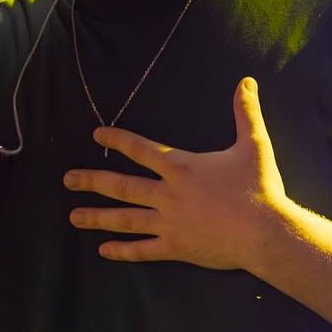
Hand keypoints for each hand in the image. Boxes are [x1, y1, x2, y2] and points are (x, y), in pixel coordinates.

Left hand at [63, 78, 288, 267]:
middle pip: (121, 186)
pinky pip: (143, 250)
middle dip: (91, 181)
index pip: (140, 149)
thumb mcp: (254, 144)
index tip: (96, 135)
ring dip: (97, 217)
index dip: (117, 140)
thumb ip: (245, 112)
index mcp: (180, 167)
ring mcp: (169, 222)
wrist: (264, 232)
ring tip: (73, 216)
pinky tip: (104, 250)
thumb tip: (246, 81)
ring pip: (125, 219)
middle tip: (67, 179)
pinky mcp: (176, 246)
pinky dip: (123, 250)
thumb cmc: (259, 187)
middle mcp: (167, 194)